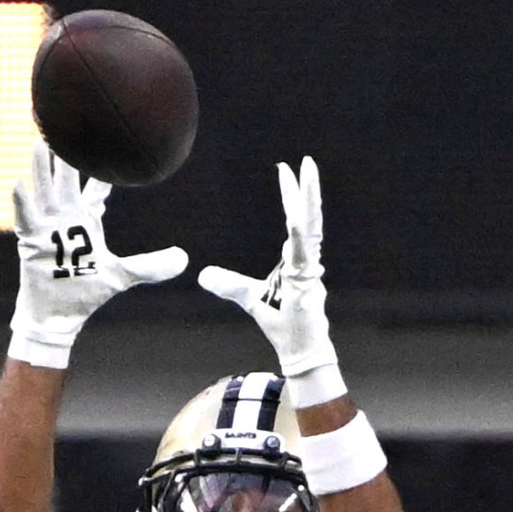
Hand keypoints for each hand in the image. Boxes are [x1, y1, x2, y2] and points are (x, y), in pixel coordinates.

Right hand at [7, 142, 187, 369]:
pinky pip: (27, 219)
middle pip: (67, 180)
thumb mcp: (122, 275)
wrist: (59, 318)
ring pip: (46, 192)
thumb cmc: (85, 295)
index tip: (106, 138)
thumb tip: (184, 260)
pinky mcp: (33, 243)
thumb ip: (151, 266)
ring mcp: (48, 229)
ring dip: (43, 169)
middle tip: (70, 122)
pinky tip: (17, 184)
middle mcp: (66, 218)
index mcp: (86, 220)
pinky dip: (22, 203)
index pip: (95, 186)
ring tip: (42, 142)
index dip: (102, 166)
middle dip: (68, 154)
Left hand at [197, 156, 339, 390]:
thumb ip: (229, 284)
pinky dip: (299, 240)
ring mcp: (309, 272)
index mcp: (297, 257)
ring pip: (310, 231)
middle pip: (308, 217)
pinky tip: (296, 224)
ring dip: (309, 204)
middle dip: (306, 190)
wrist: (299, 350)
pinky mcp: (307, 287)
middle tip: (306, 162)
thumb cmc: (283, 322)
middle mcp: (307, 260)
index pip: (295, 218)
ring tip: (308, 177)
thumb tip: (202, 275)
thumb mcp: (249, 298)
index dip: (291, 194)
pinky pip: (303, 259)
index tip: (287, 168)